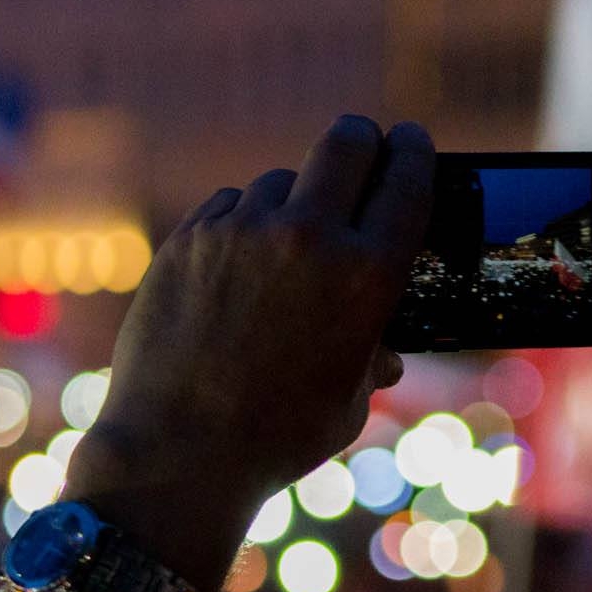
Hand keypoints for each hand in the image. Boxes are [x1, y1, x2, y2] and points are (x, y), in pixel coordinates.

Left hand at [66, 116, 434, 590]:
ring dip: (294, 200)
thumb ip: (372, 353)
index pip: (407, 178)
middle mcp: (310, 237)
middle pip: (347, 140)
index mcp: (368, 274)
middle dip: (361, 140)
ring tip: (286, 245)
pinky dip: (241, 223)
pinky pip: (229, 205)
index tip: (409, 141)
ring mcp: (243, 231)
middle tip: (361, 151)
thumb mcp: (350, 396)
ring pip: (282, 179)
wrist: (179, 452)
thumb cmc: (280, 435)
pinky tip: (238, 264)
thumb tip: (387, 349)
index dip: (413, 150)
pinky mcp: (189, 238)